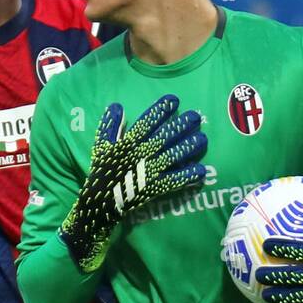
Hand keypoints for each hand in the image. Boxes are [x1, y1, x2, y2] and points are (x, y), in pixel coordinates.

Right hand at [59, 95, 206, 273]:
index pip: (146, 122)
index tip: (174, 101)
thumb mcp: (102, 145)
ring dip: (188, 147)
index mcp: (128, 142)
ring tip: (202, 139)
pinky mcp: (155, 187)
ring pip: (172, 156)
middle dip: (181, 125)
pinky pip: (174, 180)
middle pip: (165, 136)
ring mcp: (149, 171)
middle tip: (196, 116)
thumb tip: (117, 105)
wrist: (100, 201)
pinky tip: (201, 170)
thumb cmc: (102, 170)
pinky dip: (188, 175)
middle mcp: (141, 154)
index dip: (160, 110)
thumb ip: (110, 125)